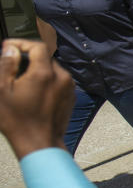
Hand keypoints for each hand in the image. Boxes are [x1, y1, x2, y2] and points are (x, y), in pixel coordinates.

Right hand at [0, 39, 74, 159]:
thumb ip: (6, 65)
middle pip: (45, 57)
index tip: (8, 47)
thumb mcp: (2, 90)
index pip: (37, 46)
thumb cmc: (18, 120)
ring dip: (38, 69)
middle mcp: (61, 77)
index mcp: (44, 73)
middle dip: (28, 57)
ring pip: (52, 69)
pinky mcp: (71, 96)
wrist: (40, 143)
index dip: (21, 43)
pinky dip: (47, 80)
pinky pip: (59, 80)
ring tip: (21, 81)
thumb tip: (10, 49)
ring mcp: (69, 87)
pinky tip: (34, 92)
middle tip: (12, 66)